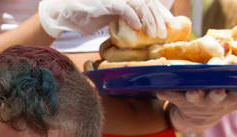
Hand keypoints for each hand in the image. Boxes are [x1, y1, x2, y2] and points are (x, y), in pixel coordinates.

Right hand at [38, 0, 176, 38]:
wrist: (66, 14)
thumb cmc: (88, 16)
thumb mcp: (111, 17)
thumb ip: (125, 17)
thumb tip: (142, 27)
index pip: (149, 2)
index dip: (161, 13)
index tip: (169, 26)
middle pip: (148, 2)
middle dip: (158, 18)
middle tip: (163, 33)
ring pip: (139, 4)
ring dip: (148, 19)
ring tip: (153, 33)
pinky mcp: (105, 3)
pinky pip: (123, 8)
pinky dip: (133, 17)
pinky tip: (138, 26)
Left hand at [158, 89, 236, 134]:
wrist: (194, 120)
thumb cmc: (219, 103)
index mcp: (227, 99)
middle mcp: (211, 101)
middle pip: (216, 98)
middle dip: (218, 95)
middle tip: (220, 92)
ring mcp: (195, 101)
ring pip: (195, 97)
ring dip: (194, 95)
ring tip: (193, 91)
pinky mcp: (180, 100)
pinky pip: (172, 96)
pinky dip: (166, 94)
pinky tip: (159, 91)